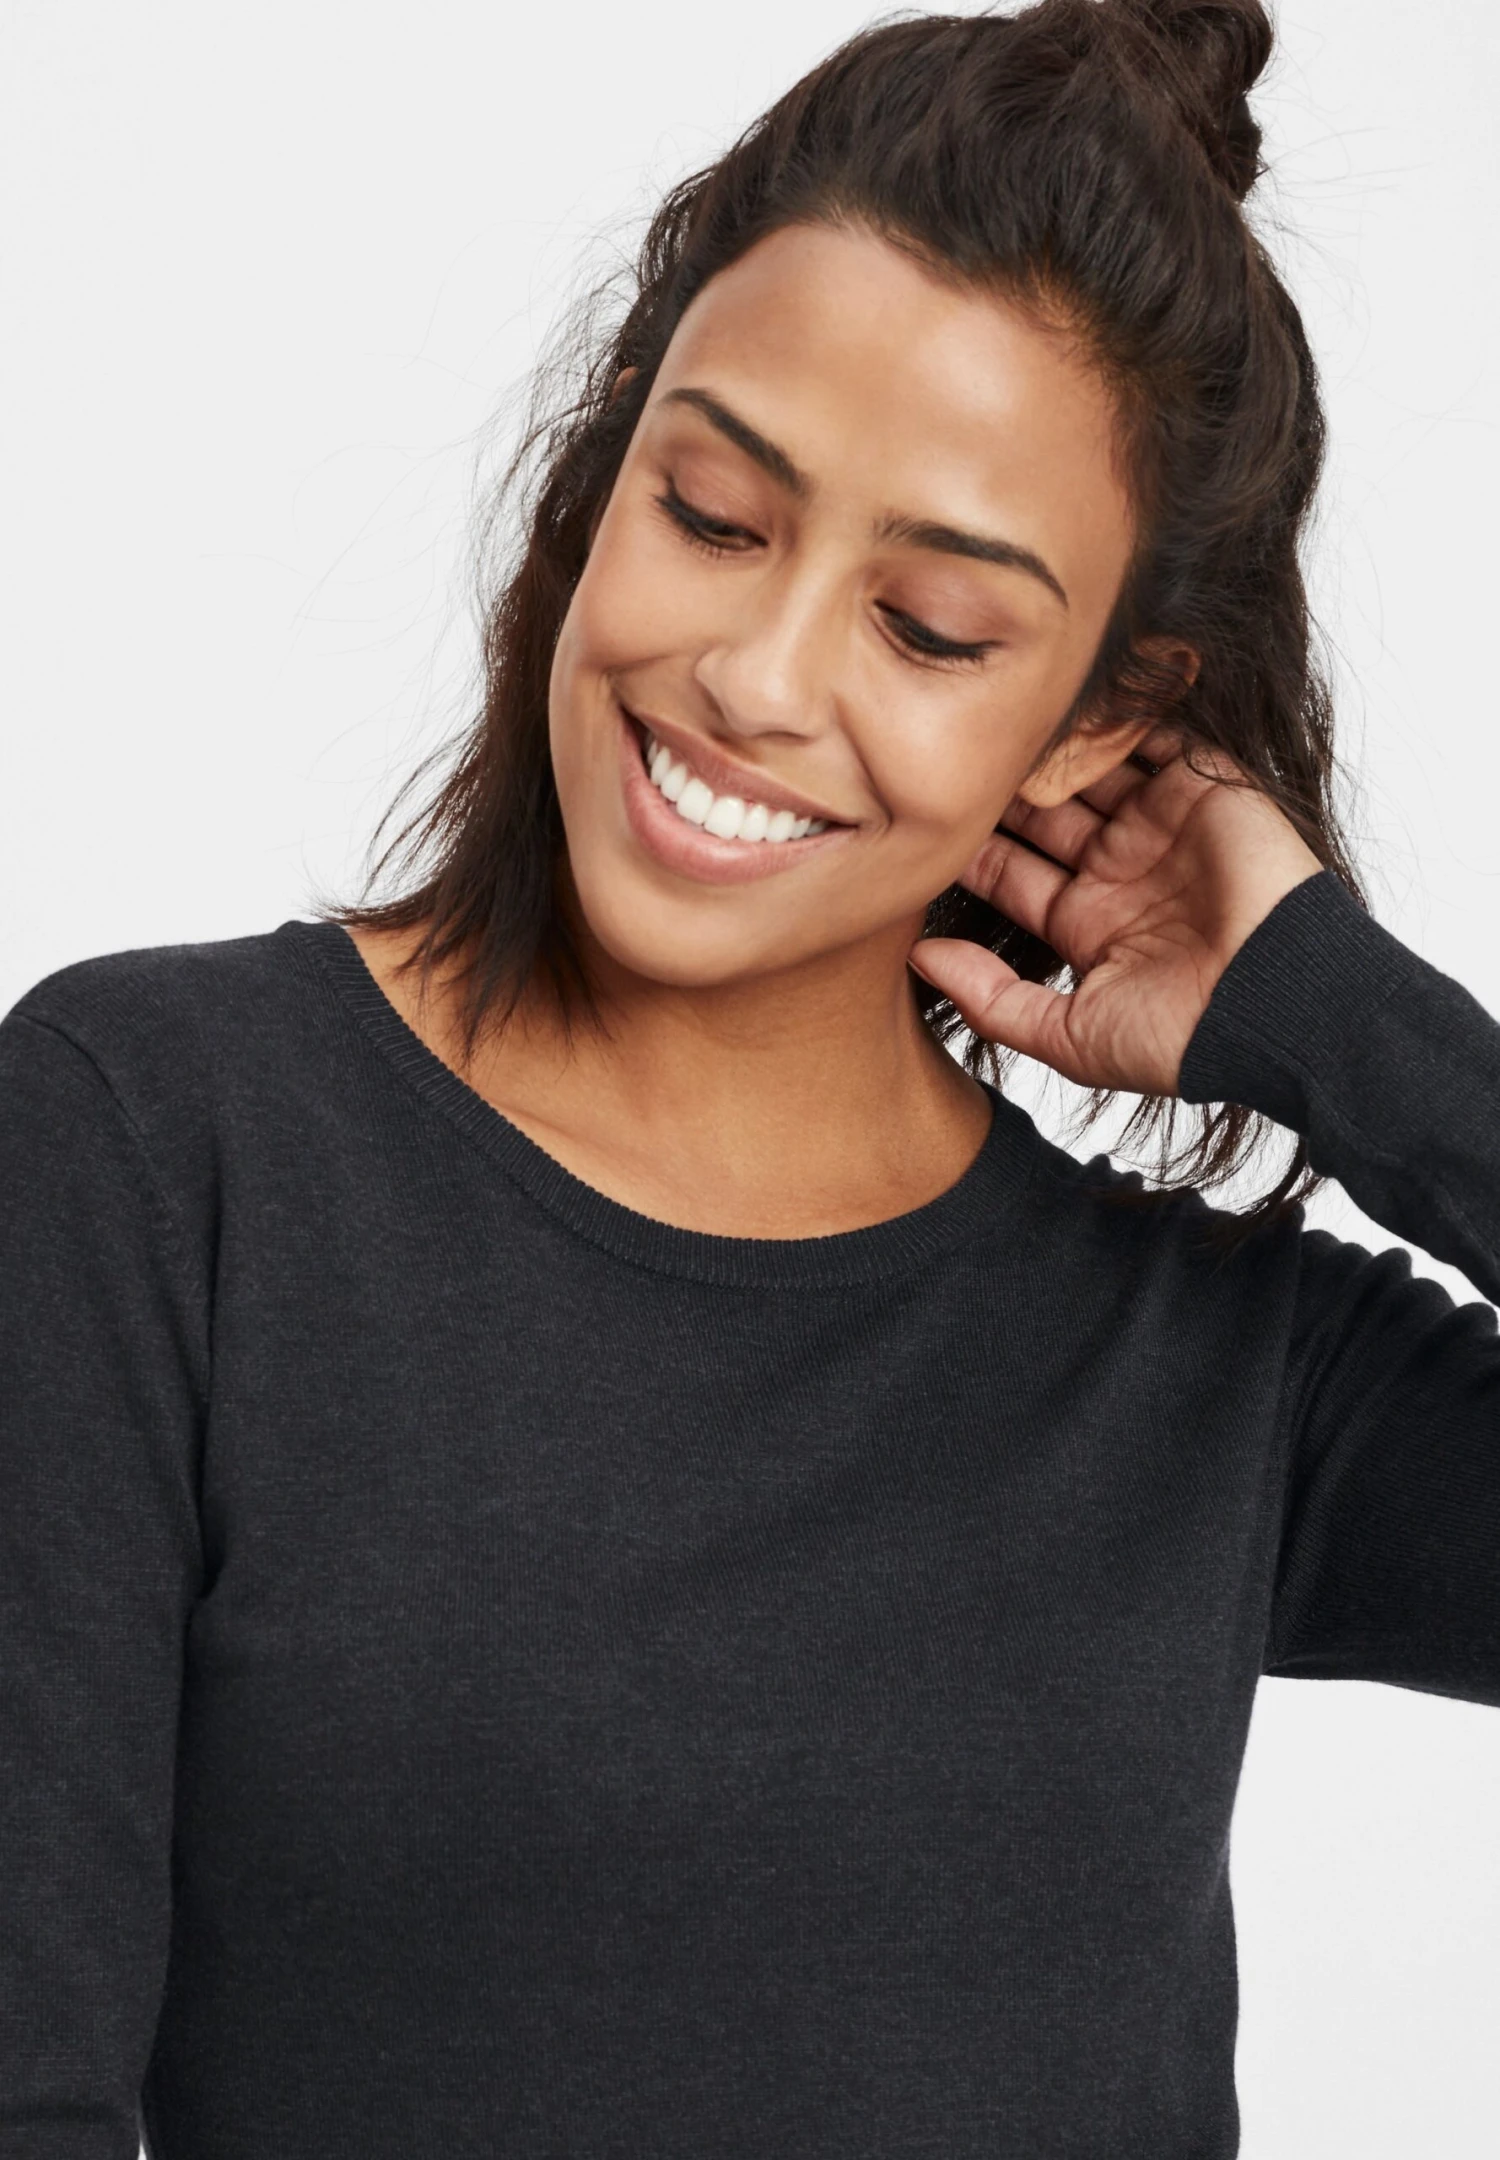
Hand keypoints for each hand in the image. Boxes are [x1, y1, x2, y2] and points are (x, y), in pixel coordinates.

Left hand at [908, 726, 1325, 1098]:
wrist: (1281, 1005)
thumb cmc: (1184, 1036)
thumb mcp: (1069, 1035)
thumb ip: (991, 998)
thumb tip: (917, 959)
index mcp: (1088, 922)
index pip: (1011, 872)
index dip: (969, 847)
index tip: (922, 823)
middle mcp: (1121, 868)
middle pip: (1043, 813)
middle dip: (1000, 789)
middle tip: (947, 757)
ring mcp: (1162, 825)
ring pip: (1088, 769)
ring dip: (1047, 749)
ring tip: (993, 721)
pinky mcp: (1205, 788)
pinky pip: (1153, 736)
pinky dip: (1115, 715)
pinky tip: (1064, 699)